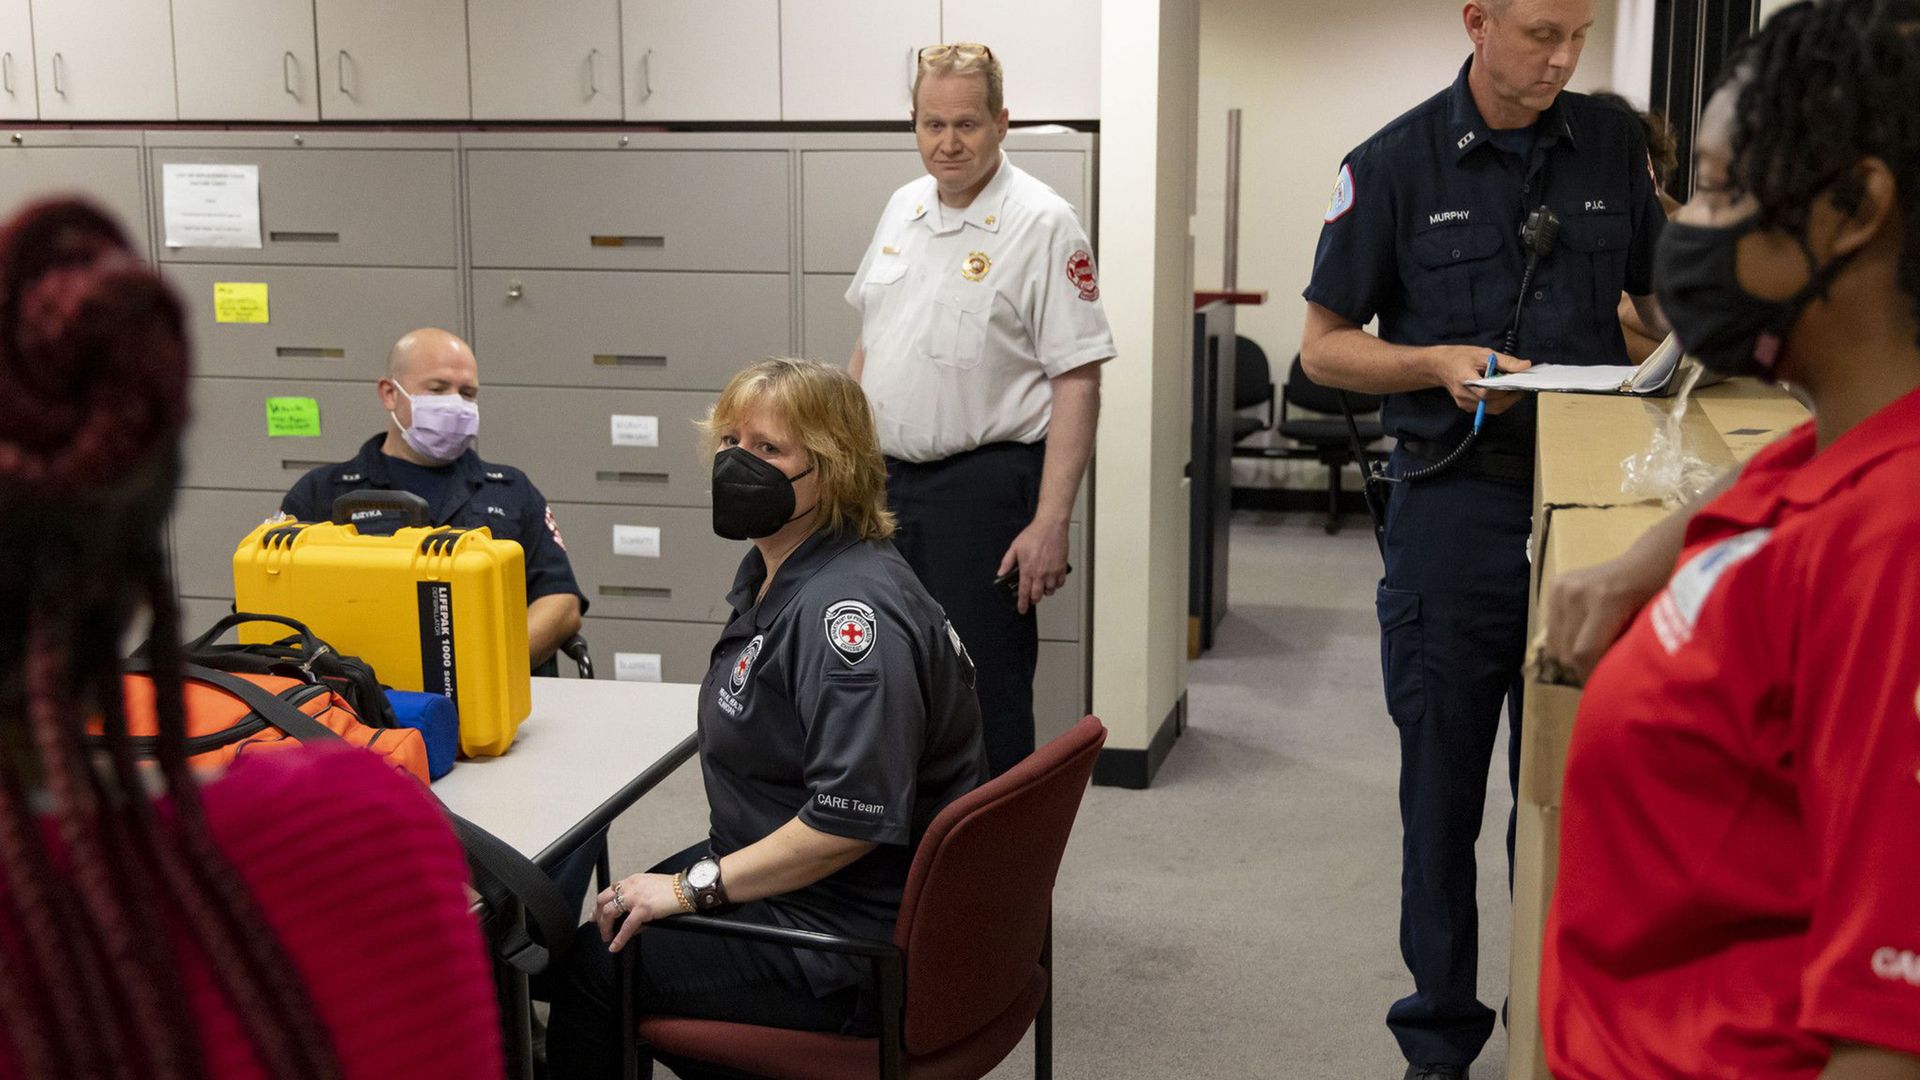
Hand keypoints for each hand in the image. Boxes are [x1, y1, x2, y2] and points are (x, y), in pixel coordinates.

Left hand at [593, 872, 683, 952]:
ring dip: (605, 927)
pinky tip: (615, 945)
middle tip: (597, 925)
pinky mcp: (643, 909)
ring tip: (607, 936)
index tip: (597, 913)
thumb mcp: (650, 887)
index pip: (610, 891)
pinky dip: (619, 938)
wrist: (687, 889)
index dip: (600, 904)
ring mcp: (635, 897)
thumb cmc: (673, 889)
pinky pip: (627, 927)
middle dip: (598, 915)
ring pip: (610, 912)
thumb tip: (631, 918)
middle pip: (604, 900)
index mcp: (633, 881)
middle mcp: (631, 886)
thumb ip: (638, 898)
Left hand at [996, 516, 1070, 615]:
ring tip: (1041, 586)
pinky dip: (1056, 585)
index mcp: (1027, 570)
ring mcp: (1052, 572)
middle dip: (1033, 599)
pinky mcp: (1061, 568)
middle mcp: (1040, 573)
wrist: (1051, 526)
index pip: (1024, 592)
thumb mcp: (1015, 547)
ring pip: (1050, 591)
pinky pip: (1060, 583)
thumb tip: (1001, 573)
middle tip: (1031, 598)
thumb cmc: (1034, 535)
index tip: (1022, 609)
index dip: (1022, 604)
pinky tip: (1052, 580)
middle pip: (1037, 595)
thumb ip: (1007, 562)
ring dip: (1045, 592)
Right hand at [1428, 346, 1530, 414]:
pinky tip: (1500, 392)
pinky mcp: (1467, 407)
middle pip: (1493, 404)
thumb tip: (1525, 366)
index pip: (1488, 393)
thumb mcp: (1483, 353)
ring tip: (1513, 389)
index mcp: (1465, 379)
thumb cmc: (1459, 357)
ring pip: (1492, 409)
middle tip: (1521, 388)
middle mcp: (1464, 395)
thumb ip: (1505, 361)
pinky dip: (1497, 402)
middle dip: (1510, 398)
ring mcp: (1465, 403)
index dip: (1505, 390)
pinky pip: (1487, 408)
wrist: (1439, 366)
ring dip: (1506, 401)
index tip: (1519, 384)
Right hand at [1538, 556, 1661, 685]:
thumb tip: (1608, 682)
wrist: (1648, 560)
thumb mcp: (1650, 625)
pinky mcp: (1554, 585)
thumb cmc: (1659, 594)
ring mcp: (1562, 587)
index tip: (1603, 687)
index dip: (1591, 675)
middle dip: (1582, 668)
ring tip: (1592, 653)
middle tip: (1600, 671)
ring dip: (1570, 655)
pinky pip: (1551, 628)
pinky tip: (1584, 634)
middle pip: (1565, 651)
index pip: (1583, 652)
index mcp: (1605, 600)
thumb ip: (1625, 651)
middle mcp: (1576, 591)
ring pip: (1554, 643)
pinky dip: (1565, 639)